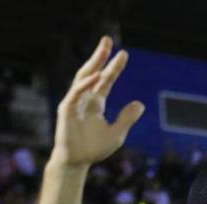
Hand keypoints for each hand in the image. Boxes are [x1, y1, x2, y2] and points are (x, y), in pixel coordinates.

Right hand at [51, 36, 144, 168]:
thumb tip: (140, 103)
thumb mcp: (117, 134)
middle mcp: (85, 98)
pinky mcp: (67, 109)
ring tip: (103, 49)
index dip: (114, 67)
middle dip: (100, 56)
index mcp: (96, 102)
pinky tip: (96, 75)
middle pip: (93, 72)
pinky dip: (86, 83)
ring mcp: (74, 102)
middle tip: (108, 39)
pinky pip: (76, 92)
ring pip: (83, 77)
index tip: (124, 54)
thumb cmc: (94, 149)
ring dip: (93, 62)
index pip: (106, 80)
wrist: (77, 162)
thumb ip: (127, 118)